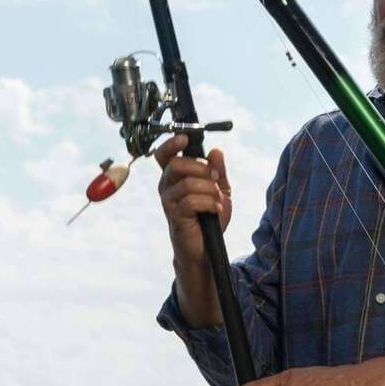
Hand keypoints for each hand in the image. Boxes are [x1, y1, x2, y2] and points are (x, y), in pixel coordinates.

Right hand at [155, 133, 231, 265]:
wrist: (206, 246)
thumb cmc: (208, 216)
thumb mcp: (219, 189)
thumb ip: (218, 170)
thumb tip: (215, 151)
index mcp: (175, 176)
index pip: (164, 155)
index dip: (171, 144)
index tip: (185, 139)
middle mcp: (167, 185)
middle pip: (176, 164)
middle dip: (201, 169)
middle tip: (215, 179)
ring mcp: (169, 201)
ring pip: (188, 183)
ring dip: (210, 190)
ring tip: (216, 200)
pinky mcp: (175, 216)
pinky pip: (192, 201)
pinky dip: (209, 203)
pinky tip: (215, 210)